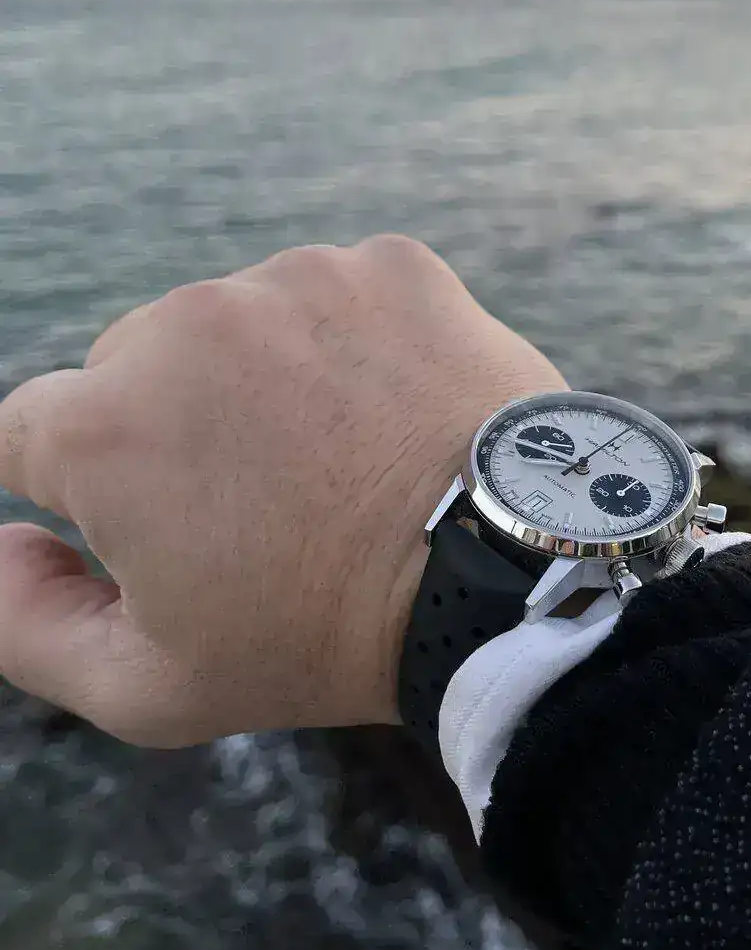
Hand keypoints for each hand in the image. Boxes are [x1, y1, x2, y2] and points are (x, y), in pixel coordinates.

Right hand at [0, 236, 563, 744]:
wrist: (504, 574)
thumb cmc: (321, 639)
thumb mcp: (150, 686)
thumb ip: (25, 621)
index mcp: (104, 426)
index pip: (30, 431)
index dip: (87, 487)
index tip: (159, 520)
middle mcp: (184, 326)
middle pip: (132, 368)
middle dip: (171, 427)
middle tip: (261, 502)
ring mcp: (292, 281)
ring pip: (235, 326)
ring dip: (262, 377)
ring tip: (336, 458)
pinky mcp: (383, 263)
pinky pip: (333, 298)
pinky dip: (351, 344)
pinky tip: (392, 411)